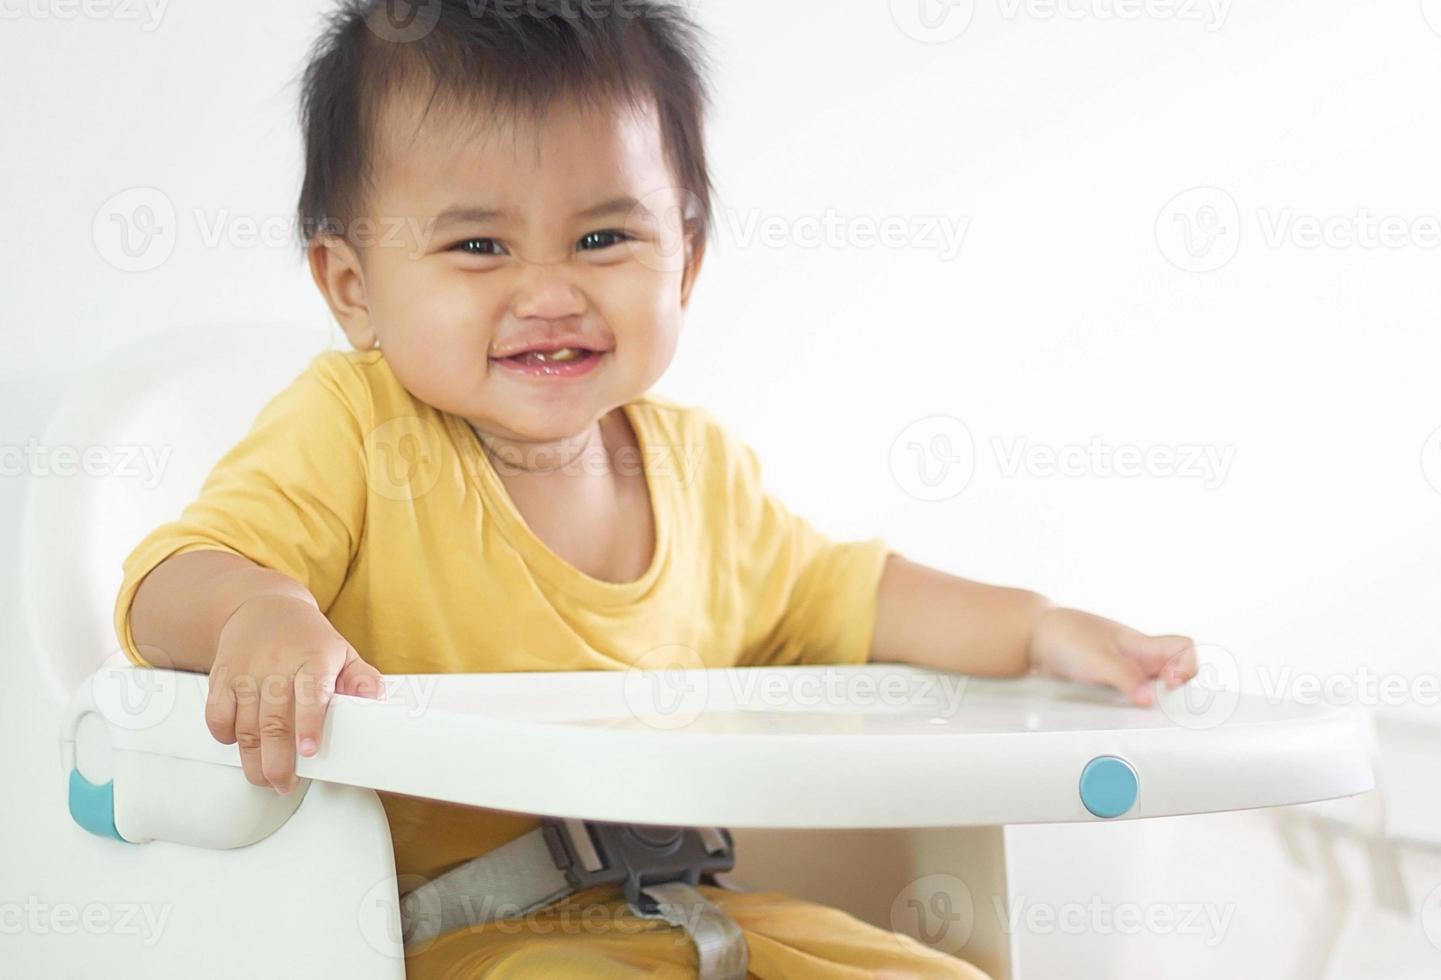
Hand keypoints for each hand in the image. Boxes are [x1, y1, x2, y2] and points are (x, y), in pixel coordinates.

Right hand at [205, 594, 383, 793]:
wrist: (263, 607)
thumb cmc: (307, 639)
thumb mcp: (342, 652)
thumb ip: (361, 679)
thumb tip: (377, 699)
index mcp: (313, 658)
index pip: (311, 692)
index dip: (309, 724)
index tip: (308, 751)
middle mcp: (277, 664)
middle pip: (274, 721)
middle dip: (277, 761)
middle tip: (284, 784)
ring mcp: (246, 672)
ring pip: (244, 726)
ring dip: (253, 760)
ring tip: (266, 779)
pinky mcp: (221, 677)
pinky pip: (216, 716)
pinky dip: (225, 737)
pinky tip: (240, 746)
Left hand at [1026, 607, 1196, 706]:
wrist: (1032, 637)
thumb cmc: (1065, 636)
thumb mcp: (1098, 659)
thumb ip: (1126, 678)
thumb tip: (1150, 700)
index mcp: (1142, 644)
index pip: (1184, 648)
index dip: (1187, 666)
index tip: (1170, 684)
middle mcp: (1137, 657)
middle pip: (1173, 675)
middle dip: (1171, 693)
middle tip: (1156, 706)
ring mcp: (1123, 670)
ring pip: (1151, 688)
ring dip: (1149, 702)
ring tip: (1138, 712)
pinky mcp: (1107, 682)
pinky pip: (1129, 696)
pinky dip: (1128, 706)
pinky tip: (1119, 714)